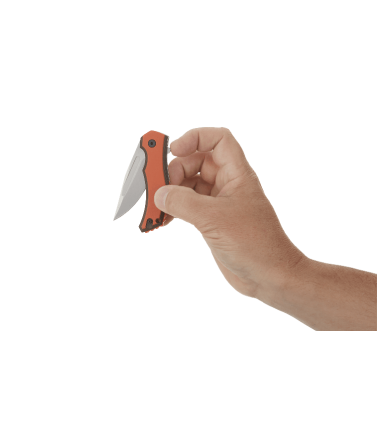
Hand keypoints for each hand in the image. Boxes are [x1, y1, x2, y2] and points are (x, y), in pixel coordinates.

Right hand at [154, 127, 304, 298]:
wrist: (269, 276)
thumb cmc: (256, 245)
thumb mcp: (215, 220)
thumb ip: (184, 203)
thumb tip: (161, 193)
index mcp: (236, 174)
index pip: (217, 140)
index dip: (195, 138)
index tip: (173, 150)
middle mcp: (227, 184)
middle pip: (195, 162)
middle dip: (174, 172)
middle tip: (158, 187)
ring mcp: (218, 202)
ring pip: (189, 184)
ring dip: (170, 192)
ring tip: (157, 207)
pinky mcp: (211, 220)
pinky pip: (187, 205)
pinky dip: (173, 209)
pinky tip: (163, 220)